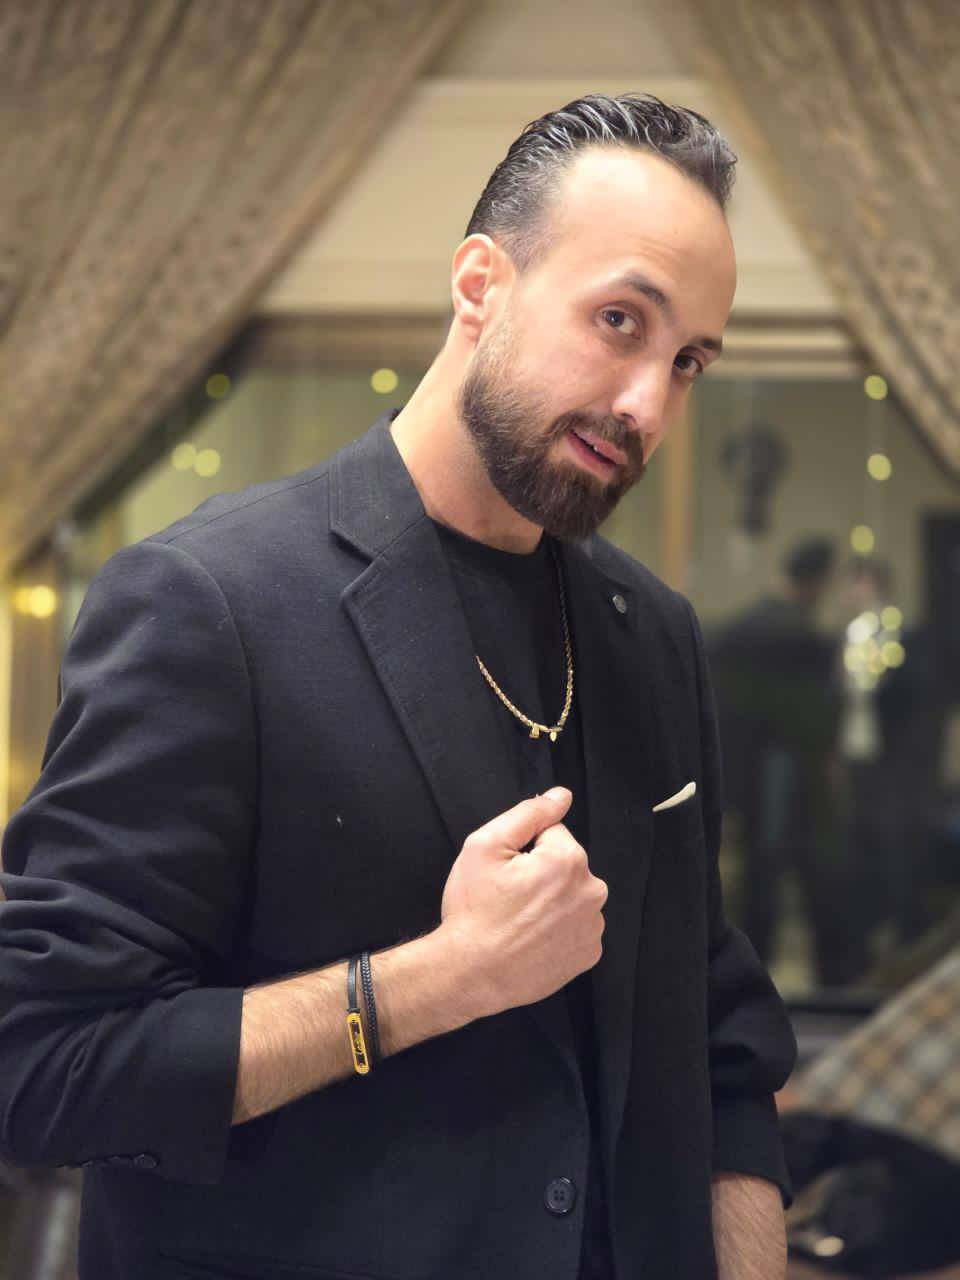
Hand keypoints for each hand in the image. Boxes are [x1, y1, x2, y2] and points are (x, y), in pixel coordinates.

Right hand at [438, 787, 607, 1018]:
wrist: (471, 973)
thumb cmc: (474, 910)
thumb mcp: (485, 846)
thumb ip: (528, 814)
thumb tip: (560, 796)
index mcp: (569, 860)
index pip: (551, 833)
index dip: (523, 849)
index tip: (506, 873)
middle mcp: (592, 892)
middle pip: (565, 865)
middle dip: (541, 873)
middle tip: (509, 897)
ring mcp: (593, 927)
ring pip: (571, 896)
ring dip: (552, 901)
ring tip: (519, 920)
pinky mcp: (588, 954)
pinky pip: (576, 927)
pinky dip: (558, 929)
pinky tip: (532, 938)